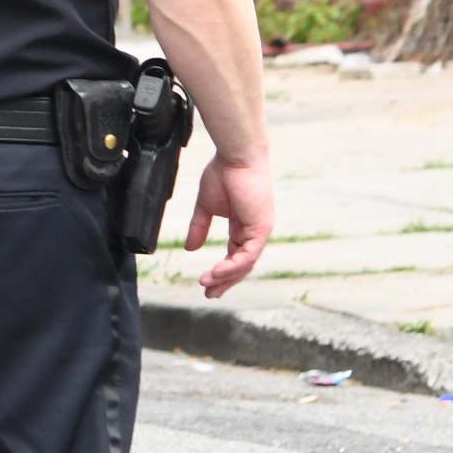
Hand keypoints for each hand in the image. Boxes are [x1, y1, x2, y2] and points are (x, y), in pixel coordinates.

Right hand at [185, 152, 272, 297]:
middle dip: (225, 281)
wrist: (235, 157)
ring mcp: (260, 230)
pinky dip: (232, 266)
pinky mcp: (261, 227)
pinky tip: (217, 272)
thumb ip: (199, 228)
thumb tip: (190, 248)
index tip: (205, 283)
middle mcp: (255, 231)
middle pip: (242, 265)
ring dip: (226, 277)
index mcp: (243, 226)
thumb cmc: (223, 174)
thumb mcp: (205, 207)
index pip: (234, 256)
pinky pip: (248, 254)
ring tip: (206, 284)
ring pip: (245, 264)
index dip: (221, 272)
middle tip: (210, 295)